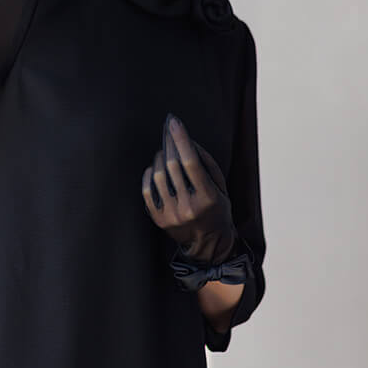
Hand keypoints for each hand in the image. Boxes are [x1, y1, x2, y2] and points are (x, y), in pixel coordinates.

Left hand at [141, 112, 236, 264]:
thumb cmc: (217, 209)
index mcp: (208, 198)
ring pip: (158, 176)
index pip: (191, 162)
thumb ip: (206, 163)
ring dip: (159, 159)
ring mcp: (172, 214)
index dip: (181, 139)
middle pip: (172, 166)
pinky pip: (146, 191)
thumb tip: (187, 141)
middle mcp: (189, 207)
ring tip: (164, 154)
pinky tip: (153, 169)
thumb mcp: (221, 187)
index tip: (174, 122)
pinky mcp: (159, 219)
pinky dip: (148, 176)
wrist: (208, 244)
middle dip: (169, 145)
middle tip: (168, 134)